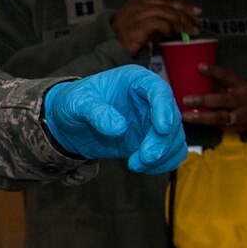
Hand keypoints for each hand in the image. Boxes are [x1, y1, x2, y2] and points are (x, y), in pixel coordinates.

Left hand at [42, 67, 185, 173]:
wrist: (72, 123)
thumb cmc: (75, 103)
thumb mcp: (78, 103)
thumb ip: (96, 112)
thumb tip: (119, 128)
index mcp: (135, 80)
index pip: (158, 90)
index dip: (164, 108)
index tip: (162, 129)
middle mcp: (150, 99)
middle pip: (171, 117)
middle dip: (161, 141)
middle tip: (145, 157)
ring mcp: (154, 120)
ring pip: (174, 138)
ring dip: (162, 155)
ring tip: (135, 164)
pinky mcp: (153, 139)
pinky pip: (171, 152)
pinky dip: (164, 163)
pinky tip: (143, 167)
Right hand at [110, 0, 201, 56]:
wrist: (110, 48)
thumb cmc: (125, 38)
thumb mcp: (142, 24)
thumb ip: (156, 20)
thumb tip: (176, 24)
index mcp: (138, 2)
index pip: (165, 0)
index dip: (182, 5)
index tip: (196, 12)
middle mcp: (137, 5)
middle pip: (168, 6)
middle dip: (184, 16)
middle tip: (194, 28)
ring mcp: (137, 14)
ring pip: (166, 13)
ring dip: (179, 23)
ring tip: (185, 33)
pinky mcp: (138, 26)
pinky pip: (159, 24)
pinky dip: (167, 29)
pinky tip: (168, 35)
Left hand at [178, 61, 246, 134]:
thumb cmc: (236, 94)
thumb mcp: (232, 85)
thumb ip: (216, 80)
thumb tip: (188, 72)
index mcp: (240, 84)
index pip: (227, 76)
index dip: (214, 71)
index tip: (199, 66)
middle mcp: (241, 100)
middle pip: (223, 100)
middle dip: (204, 100)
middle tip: (185, 99)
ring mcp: (238, 115)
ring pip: (220, 116)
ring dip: (201, 116)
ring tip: (185, 115)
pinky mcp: (231, 126)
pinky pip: (216, 124)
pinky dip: (202, 122)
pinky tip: (190, 119)